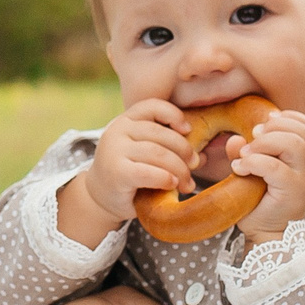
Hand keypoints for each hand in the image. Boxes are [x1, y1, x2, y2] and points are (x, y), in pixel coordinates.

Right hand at [63, 101, 196, 244]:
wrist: (100, 197)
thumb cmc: (131, 174)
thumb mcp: (146, 154)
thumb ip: (169, 149)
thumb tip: (203, 156)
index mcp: (126, 120)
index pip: (153, 106)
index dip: (174, 115)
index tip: (188, 131)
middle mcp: (118, 131)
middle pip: (161, 134)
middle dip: (184, 150)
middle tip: (194, 166)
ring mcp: (115, 151)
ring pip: (158, 154)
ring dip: (179, 169)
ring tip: (187, 183)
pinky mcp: (117, 172)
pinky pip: (149, 172)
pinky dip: (166, 179)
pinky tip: (172, 185)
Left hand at [229, 111, 304, 239]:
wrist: (269, 236)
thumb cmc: (261, 203)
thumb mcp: (254, 173)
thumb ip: (247, 153)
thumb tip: (234, 139)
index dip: (288, 118)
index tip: (265, 122)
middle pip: (301, 132)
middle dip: (273, 128)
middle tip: (252, 137)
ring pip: (294, 144)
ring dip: (264, 143)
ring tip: (245, 154)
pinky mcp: (294, 192)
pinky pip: (276, 167)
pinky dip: (254, 162)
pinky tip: (240, 168)